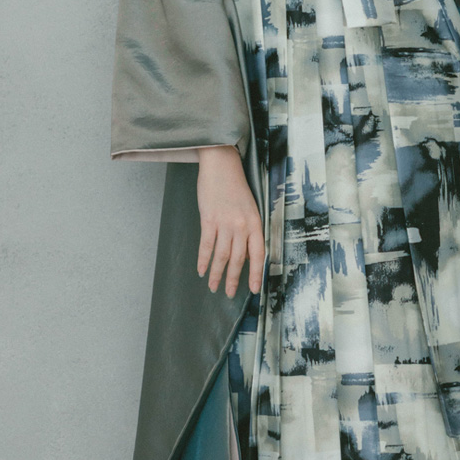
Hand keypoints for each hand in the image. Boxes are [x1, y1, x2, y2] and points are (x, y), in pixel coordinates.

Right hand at [196, 146, 264, 297]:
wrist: (222, 165)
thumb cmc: (236, 186)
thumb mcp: (251, 208)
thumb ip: (249, 230)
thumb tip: (245, 253)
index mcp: (255, 222)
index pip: (259, 254)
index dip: (256, 274)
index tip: (254, 289)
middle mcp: (241, 225)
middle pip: (239, 259)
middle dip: (234, 279)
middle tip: (230, 294)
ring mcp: (224, 223)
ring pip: (222, 256)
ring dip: (217, 274)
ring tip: (213, 287)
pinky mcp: (208, 219)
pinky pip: (206, 245)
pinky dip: (203, 260)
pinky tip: (201, 270)